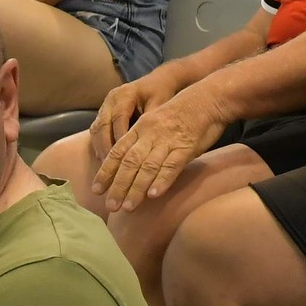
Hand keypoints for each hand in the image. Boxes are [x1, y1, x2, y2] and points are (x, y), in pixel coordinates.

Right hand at [89, 66, 184, 157]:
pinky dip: (99, 145)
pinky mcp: (103, 113)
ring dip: (100, 148)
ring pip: (96, 129)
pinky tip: (105, 160)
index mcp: (125, 93)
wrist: (157, 81)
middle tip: (112, 166)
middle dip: (106, 146)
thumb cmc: (160, 92)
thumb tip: (148, 143)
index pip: (119, 117)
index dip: (120, 137)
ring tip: (107, 166)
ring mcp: (105, 105)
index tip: (125, 157)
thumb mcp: (160, 103)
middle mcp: (111, 99)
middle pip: (103, 124)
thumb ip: (152, 121)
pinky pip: (97, 130)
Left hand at [92, 83, 229, 210]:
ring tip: (128, 207)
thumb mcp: (156, 122)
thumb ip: (143, 142)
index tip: (96, 189)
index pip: (118, 152)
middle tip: (110, 206)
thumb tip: (130, 167)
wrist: (208, 98)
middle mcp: (150, 134)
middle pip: (129, 162)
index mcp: (141, 128)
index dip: (106, 171)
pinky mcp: (186, 146)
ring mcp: (168, 140)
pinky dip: (162, 180)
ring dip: (136, 188)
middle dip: (118, 185)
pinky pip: (172, 165)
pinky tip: (154, 195)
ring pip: (147, 166)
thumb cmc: (182, 114)